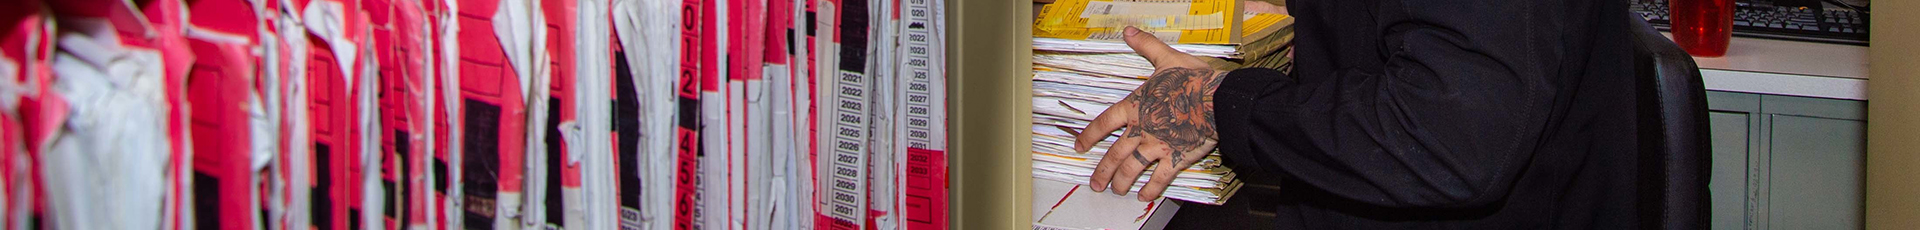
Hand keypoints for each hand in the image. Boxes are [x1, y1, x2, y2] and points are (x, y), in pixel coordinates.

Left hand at [1078, 27, 1226, 201]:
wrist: (1218, 99)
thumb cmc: (1194, 80)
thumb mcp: (1166, 58)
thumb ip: (1146, 46)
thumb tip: (1130, 33)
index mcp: (1136, 106)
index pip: (1105, 123)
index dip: (1089, 135)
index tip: (1080, 146)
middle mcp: (1142, 129)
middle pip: (1115, 154)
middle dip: (1103, 170)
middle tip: (1096, 182)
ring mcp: (1158, 146)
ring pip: (1132, 168)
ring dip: (1121, 182)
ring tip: (1116, 191)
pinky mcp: (1176, 158)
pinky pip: (1160, 178)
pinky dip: (1151, 189)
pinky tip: (1144, 195)